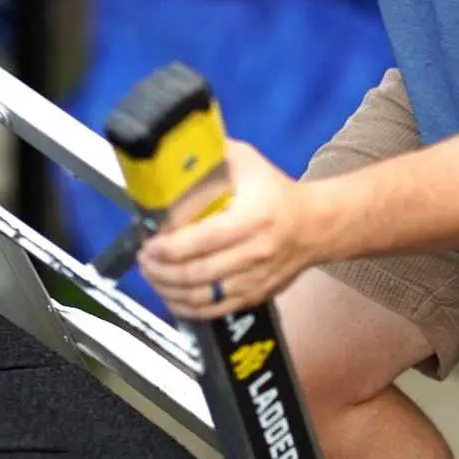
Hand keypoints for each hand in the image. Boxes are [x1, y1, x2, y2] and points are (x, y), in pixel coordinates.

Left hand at [137, 140, 324, 320]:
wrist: (316, 225)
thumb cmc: (275, 191)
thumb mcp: (247, 161)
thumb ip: (213, 153)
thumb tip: (173, 147)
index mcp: (252, 218)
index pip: (202, 240)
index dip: (168, 247)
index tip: (148, 243)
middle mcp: (255, 253)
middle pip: (197, 273)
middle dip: (160, 270)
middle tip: (143, 259)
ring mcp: (256, 279)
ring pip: (203, 297)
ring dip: (168, 290)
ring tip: (151, 275)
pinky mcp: (256, 296)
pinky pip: (215, 310)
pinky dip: (188, 308)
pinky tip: (170, 297)